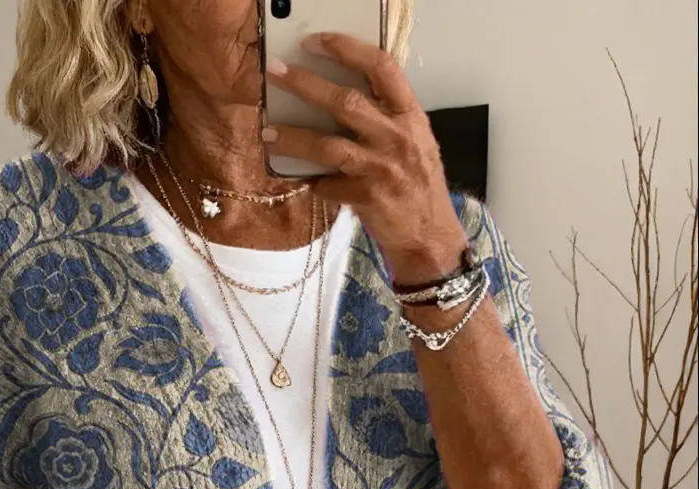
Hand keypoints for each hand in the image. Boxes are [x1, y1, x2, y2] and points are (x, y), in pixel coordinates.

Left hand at [263, 32, 467, 285]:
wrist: (430, 237)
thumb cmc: (419, 187)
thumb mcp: (415, 142)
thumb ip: (387, 119)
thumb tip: (342, 100)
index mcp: (410, 115)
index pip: (381, 67)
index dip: (347, 49)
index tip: (316, 41)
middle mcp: (397, 137)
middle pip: (345, 101)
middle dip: (306, 84)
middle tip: (277, 73)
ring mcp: (381, 168)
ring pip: (328, 145)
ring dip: (294, 137)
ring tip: (269, 132)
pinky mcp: (366, 197)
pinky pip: (328, 185)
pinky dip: (313, 182)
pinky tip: (302, 180)